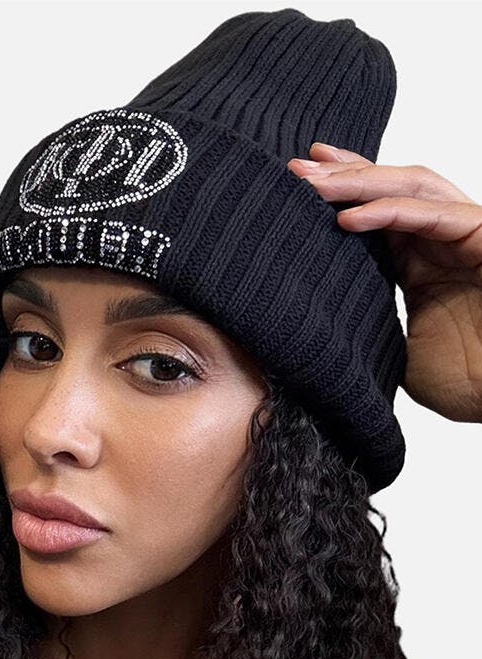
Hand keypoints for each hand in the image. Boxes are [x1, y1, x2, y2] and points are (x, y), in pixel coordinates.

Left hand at [287, 143, 481, 423]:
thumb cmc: (467, 384)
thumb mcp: (398, 353)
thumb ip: (365, 328)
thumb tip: (311, 330)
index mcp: (425, 262)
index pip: (380, 210)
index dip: (344, 190)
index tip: (299, 181)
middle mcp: (447, 241)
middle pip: (394, 187)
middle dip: (344, 175)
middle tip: (297, 170)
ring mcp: (470, 236)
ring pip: (415, 188)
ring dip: (361, 183)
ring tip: (313, 183)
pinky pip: (436, 214)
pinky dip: (392, 212)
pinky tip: (349, 218)